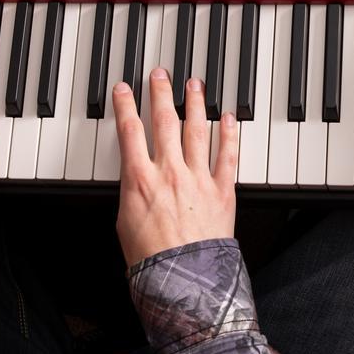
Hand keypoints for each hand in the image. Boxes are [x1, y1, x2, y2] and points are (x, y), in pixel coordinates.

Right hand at [113, 68, 238, 265]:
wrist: (183, 279)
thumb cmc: (151, 259)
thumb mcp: (124, 222)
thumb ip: (131, 192)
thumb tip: (135, 179)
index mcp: (140, 180)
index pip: (130, 132)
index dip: (126, 105)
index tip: (124, 88)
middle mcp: (170, 173)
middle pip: (165, 122)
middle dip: (161, 94)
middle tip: (161, 74)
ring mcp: (198, 179)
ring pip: (197, 132)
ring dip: (195, 104)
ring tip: (195, 84)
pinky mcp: (222, 191)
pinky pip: (227, 156)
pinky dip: (229, 135)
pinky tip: (229, 118)